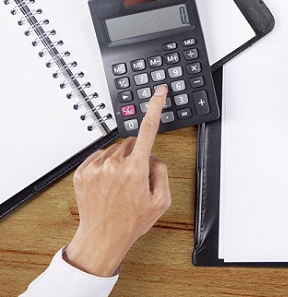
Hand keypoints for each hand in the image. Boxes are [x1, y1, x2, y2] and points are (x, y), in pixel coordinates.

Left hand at [64, 85, 170, 276]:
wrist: (101, 238)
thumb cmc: (130, 222)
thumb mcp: (161, 201)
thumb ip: (162, 171)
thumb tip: (153, 156)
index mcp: (136, 169)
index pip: (149, 129)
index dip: (155, 107)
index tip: (159, 92)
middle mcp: (114, 164)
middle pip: (132, 142)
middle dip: (138, 153)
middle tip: (137, 176)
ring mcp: (96, 167)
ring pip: (116, 150)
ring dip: (121, 160)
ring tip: (120, 184)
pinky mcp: (82, 172)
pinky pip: (99, 157)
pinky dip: (106, 165)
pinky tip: (108, 183)